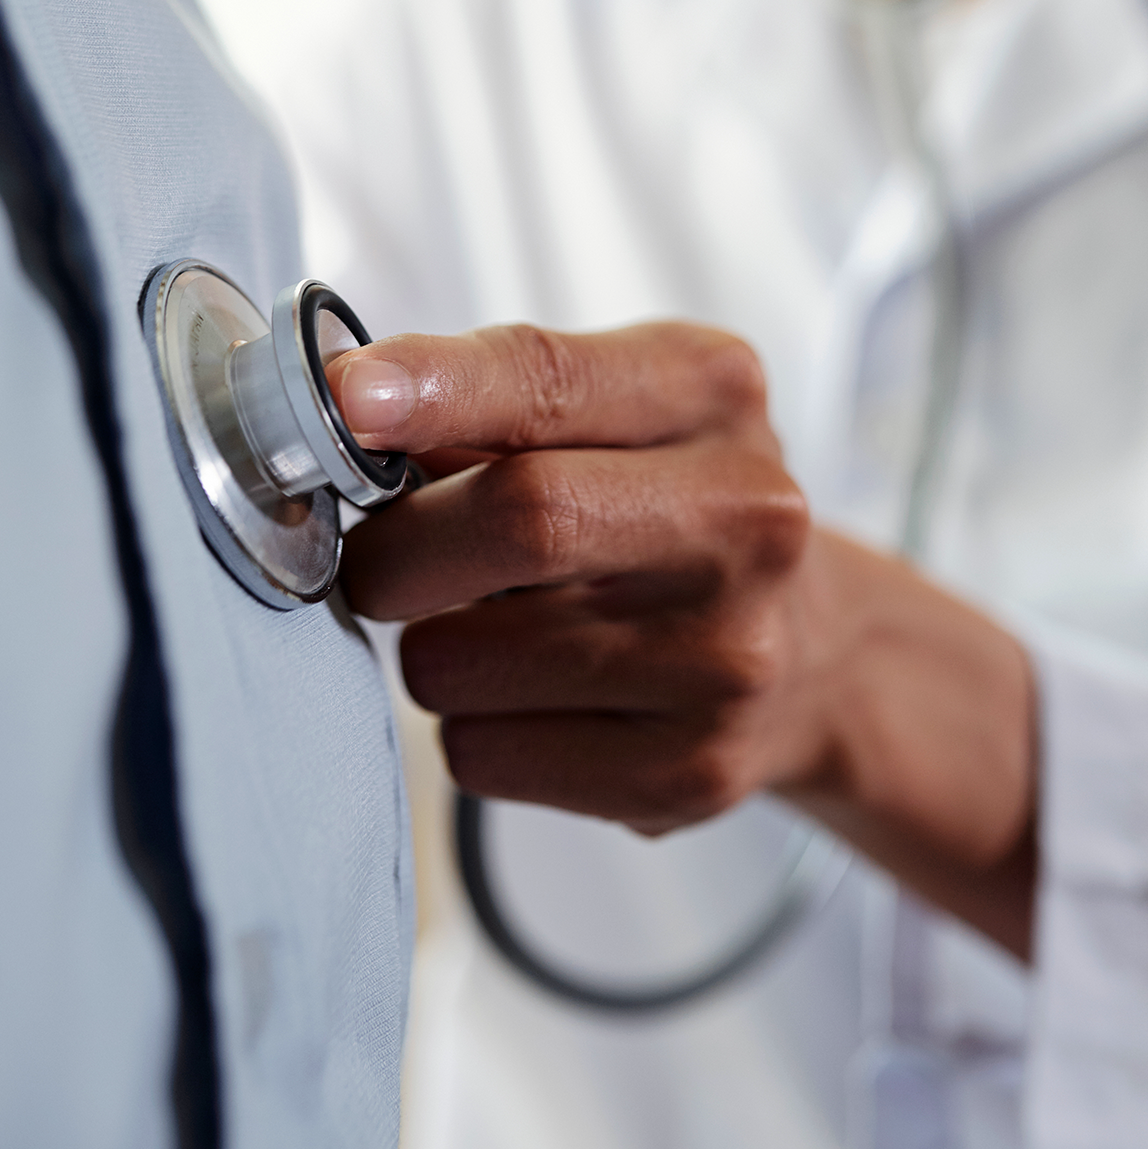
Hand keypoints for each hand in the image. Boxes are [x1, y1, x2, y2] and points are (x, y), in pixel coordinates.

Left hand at [329, 322, 1037, 957]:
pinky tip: (532, 697)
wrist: (815, 648)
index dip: (435, 387)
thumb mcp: (615, 408)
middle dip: (398, 547)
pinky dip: (468, 725)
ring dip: (429, 646)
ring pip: (465, 659)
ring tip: (490, 627)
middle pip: (518, 519)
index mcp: (710, 391)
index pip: (549, 377)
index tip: (343, 398)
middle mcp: (746, 516)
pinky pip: (482, 756)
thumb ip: (485, 398)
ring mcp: (729, 653)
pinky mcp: (692, 771)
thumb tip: (333, 408)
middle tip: (377, 561)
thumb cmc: (666, 504)